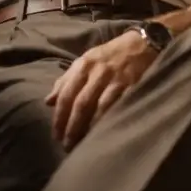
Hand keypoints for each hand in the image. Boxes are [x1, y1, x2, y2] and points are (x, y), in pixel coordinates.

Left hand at [45, 29, 158, 150]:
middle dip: (71, 127)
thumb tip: (49, 102)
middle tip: (66, 145)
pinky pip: (117, 107)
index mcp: (83, 66)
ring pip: (98, 108)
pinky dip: (108, 121)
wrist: (141, 44)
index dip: (59, 117)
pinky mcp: (132, 87)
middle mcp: (97, 72)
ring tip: (83, 145)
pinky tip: (103, 134)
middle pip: (80, 104)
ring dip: (88, 128)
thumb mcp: (85, 61)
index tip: (55, 135)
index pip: (66, 94)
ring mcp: (115, 80)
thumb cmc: (109, 56)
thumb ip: (66, 80)